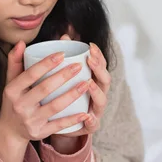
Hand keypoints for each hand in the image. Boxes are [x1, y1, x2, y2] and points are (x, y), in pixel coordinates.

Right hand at [0, 40, 90, 161]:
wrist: (9, 130)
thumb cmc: (14, 100)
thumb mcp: (10, 82)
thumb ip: (15, 62)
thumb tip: (21, 42)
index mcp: (12, 90)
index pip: (30, 74)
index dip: (46, 63)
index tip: (62, 53)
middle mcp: (20, 106)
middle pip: (45, 88)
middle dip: (63, 76)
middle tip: (79, 66)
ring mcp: (30, 120)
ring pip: (55, 106)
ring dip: (72, 94)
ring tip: (86, 83)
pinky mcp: (39, 132)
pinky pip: (58, 125)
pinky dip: (72, 119)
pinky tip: (85, 112)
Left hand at [48, 34, 110, 150]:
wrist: (56, 124)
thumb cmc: (60, 96)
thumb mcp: (61, 77)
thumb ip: (63, 58)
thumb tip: (64, 35)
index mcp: (93, 80)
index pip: (100, 66)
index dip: (98, 56)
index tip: (90, 45)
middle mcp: (97, 94)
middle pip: (105, 80)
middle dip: (99, 69)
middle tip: (90, 59)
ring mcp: (95, 110)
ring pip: (101, 101)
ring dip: (96, 92)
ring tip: (88, 83)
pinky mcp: (89, 126)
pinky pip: (93, 124)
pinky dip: (91, 120)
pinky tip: (87, 116)